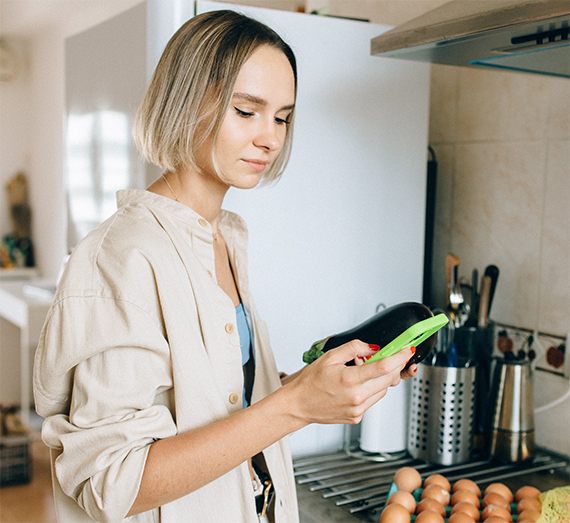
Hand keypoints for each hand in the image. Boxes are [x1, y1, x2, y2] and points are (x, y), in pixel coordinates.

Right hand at [284, 340, 412, 425]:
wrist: (299, 404)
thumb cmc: (311, 382)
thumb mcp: (330, 356)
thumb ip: (354, 348)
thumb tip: (373, 347)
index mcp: (350, 379)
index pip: (384, 366)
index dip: (400, 357)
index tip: (407, 350)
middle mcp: (356, 397)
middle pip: (388, 379)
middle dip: (393, 366)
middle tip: (388, 357)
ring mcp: (358, 409)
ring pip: (383, 390)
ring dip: (381, 379)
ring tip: (363, 371)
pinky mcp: (357, 417)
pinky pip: (373, 400)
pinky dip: (371, 390)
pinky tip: (357, 385)